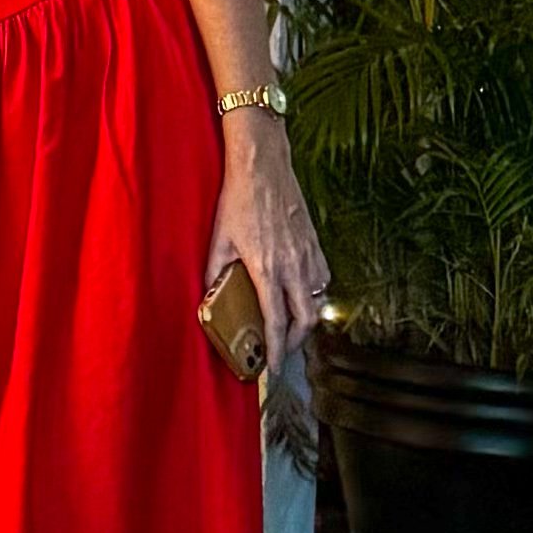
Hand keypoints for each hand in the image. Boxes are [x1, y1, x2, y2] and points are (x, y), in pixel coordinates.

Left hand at [212, 111, 328, 355]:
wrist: (263, 165)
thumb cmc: (238, 198)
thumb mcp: (218, 238)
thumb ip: (215, 272)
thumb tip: (210, 295)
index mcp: (267, 269)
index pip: (276, 322)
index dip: (275, 350)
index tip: (271, 367)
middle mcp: (293, 266)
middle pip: (305, 320)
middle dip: (294, 342)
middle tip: (280, 350)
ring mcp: (308, 254)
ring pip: (316, 301)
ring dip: (305, 319)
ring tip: (288, 325)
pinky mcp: (315, 242)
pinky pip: (322, 279)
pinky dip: (313, 294)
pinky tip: (299, 293)